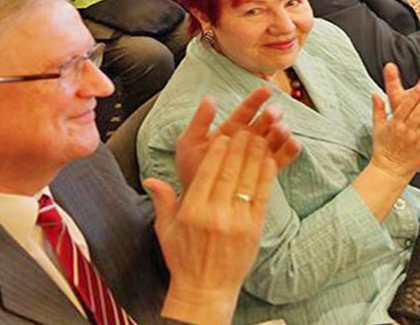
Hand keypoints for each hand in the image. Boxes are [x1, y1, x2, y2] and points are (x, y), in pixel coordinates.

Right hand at [147, 131, 275, 323]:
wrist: (205, 290)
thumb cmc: (184, 260)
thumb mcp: (166, 230)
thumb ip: (163, 201)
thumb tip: (150, 179)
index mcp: (193, 211)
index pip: (208, 172)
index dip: (218, 152)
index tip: (224, 136)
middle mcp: (216, 214)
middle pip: (230, 172)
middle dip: (239, 147)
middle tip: (246, 129)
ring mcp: (237, 222)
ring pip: (248, 180)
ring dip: (255, 156)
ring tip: (260, 138)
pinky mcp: (254, 230)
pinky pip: (262, 197)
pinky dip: (266, 177)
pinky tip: (269, 161)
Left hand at [174, 87, 301, 189]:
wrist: (198, 198)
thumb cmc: (192, 170)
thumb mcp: (190, 142)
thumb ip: (200, 120)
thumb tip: (209, 98)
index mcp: (232, 129)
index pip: (246, 110)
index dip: (256, 100)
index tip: (267, 91)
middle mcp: (248, 139)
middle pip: (264, 123)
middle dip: (271, 116)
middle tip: (274, 114)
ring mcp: (258, 154)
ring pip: (274, 139)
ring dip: (281, 132)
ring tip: (282, 130)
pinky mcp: (265, 171)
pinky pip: (280, 159)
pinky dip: (289, 151)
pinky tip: (294, 144)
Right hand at [369, 62, 419, 179]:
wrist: (390, 170)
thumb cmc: (383, 149)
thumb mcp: (377, 128)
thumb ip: (378, 109)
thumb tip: (375, 95)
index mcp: (395, 125)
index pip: (405, 108)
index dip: (414, 97)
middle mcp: (407, 132)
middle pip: (419, 113)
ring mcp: (417, 140)